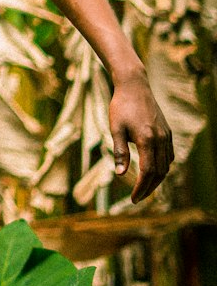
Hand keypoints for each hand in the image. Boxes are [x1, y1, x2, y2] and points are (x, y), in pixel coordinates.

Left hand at [109, 74, 174, 201]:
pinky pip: (169, 155)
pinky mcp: (167, 132)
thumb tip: (120, 174)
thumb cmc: (121, 106)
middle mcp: (160, 139)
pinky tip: (154, 171)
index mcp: (147, 139)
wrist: (134, 86)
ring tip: (145, 188)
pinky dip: (162, 167)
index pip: (148, 172)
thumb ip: (119, 152)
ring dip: (157, 179)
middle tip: (138, 198)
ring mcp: (166, 135)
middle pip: (160, 172)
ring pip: (166, 165)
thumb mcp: (115, 129)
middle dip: (149, 188)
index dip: (141, 188)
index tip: (133, 199)